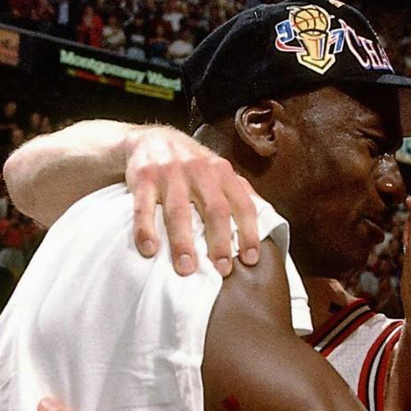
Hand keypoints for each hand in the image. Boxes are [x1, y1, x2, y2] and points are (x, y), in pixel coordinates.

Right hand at [123, 126, 259, 276]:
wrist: (151, 139)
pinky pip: (143, 207)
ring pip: (178, 211)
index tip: (250, 259)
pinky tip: (149, 250)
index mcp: (222, 172)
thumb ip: (240, 193)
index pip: (243, 204)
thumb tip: (267, 220)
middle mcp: (199, 171)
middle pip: (214, 209)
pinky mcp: (144, 178)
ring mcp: (170, 173)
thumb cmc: (192, 165)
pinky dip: (145, 230)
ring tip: (186, 268)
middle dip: (220, 242)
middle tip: (222, 270)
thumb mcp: (219, 171)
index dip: (249, 232)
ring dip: (183, 242)